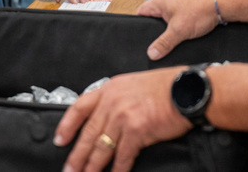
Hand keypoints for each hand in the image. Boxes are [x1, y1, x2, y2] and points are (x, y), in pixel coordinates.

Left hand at [53, 67, 189, 171]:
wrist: (187, 90)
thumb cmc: (166, 86)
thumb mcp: (133, 84)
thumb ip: (116, 98)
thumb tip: (106, 117)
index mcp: (109, 89)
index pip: (79, 107)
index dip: (67, 125)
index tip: (60, 139)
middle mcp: (112, 102)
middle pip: (88, 133)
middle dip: (76, 155)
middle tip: (69, 169)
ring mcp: (123, 117)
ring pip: (101, 147)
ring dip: (92, 166)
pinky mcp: (136, 131)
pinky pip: (122, 156)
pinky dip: (117, 170)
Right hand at [137, 0, 220, 59]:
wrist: (220, 4)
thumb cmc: (200, 10)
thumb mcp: (178, 31)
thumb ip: (164, 43)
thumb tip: (152, 53)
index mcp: (159, 2)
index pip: (140, 11)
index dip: (138, 23)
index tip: (138, 35)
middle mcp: (167, 1)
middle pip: (153, 16)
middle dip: (154, 29)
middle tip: (155, 41)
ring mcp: (177, 3)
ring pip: (166, 18)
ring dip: (167, 28)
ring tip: (170, 38)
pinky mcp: (187, 7)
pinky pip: (176, 18)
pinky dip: (177, 26)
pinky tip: (182, 33)